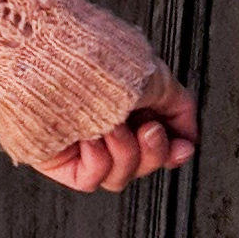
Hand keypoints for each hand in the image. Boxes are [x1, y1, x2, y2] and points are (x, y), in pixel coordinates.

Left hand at [36, 67, 198, 194]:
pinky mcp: (58, 159)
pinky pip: (89, 180)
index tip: (183, 147)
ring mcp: (81, 144)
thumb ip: (178, 105)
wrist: (50, 57)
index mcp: (127, 105)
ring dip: (125, 153)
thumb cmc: (95, 57)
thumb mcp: (154, 75)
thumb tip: (188, 133)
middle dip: (154, 151)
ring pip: (119, 177)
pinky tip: (88, 139)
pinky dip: (97, 162)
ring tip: (111, 127)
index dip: (174, 151)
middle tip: (148, 130)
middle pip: (143, 164)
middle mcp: (105, 126)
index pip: (158, 143)